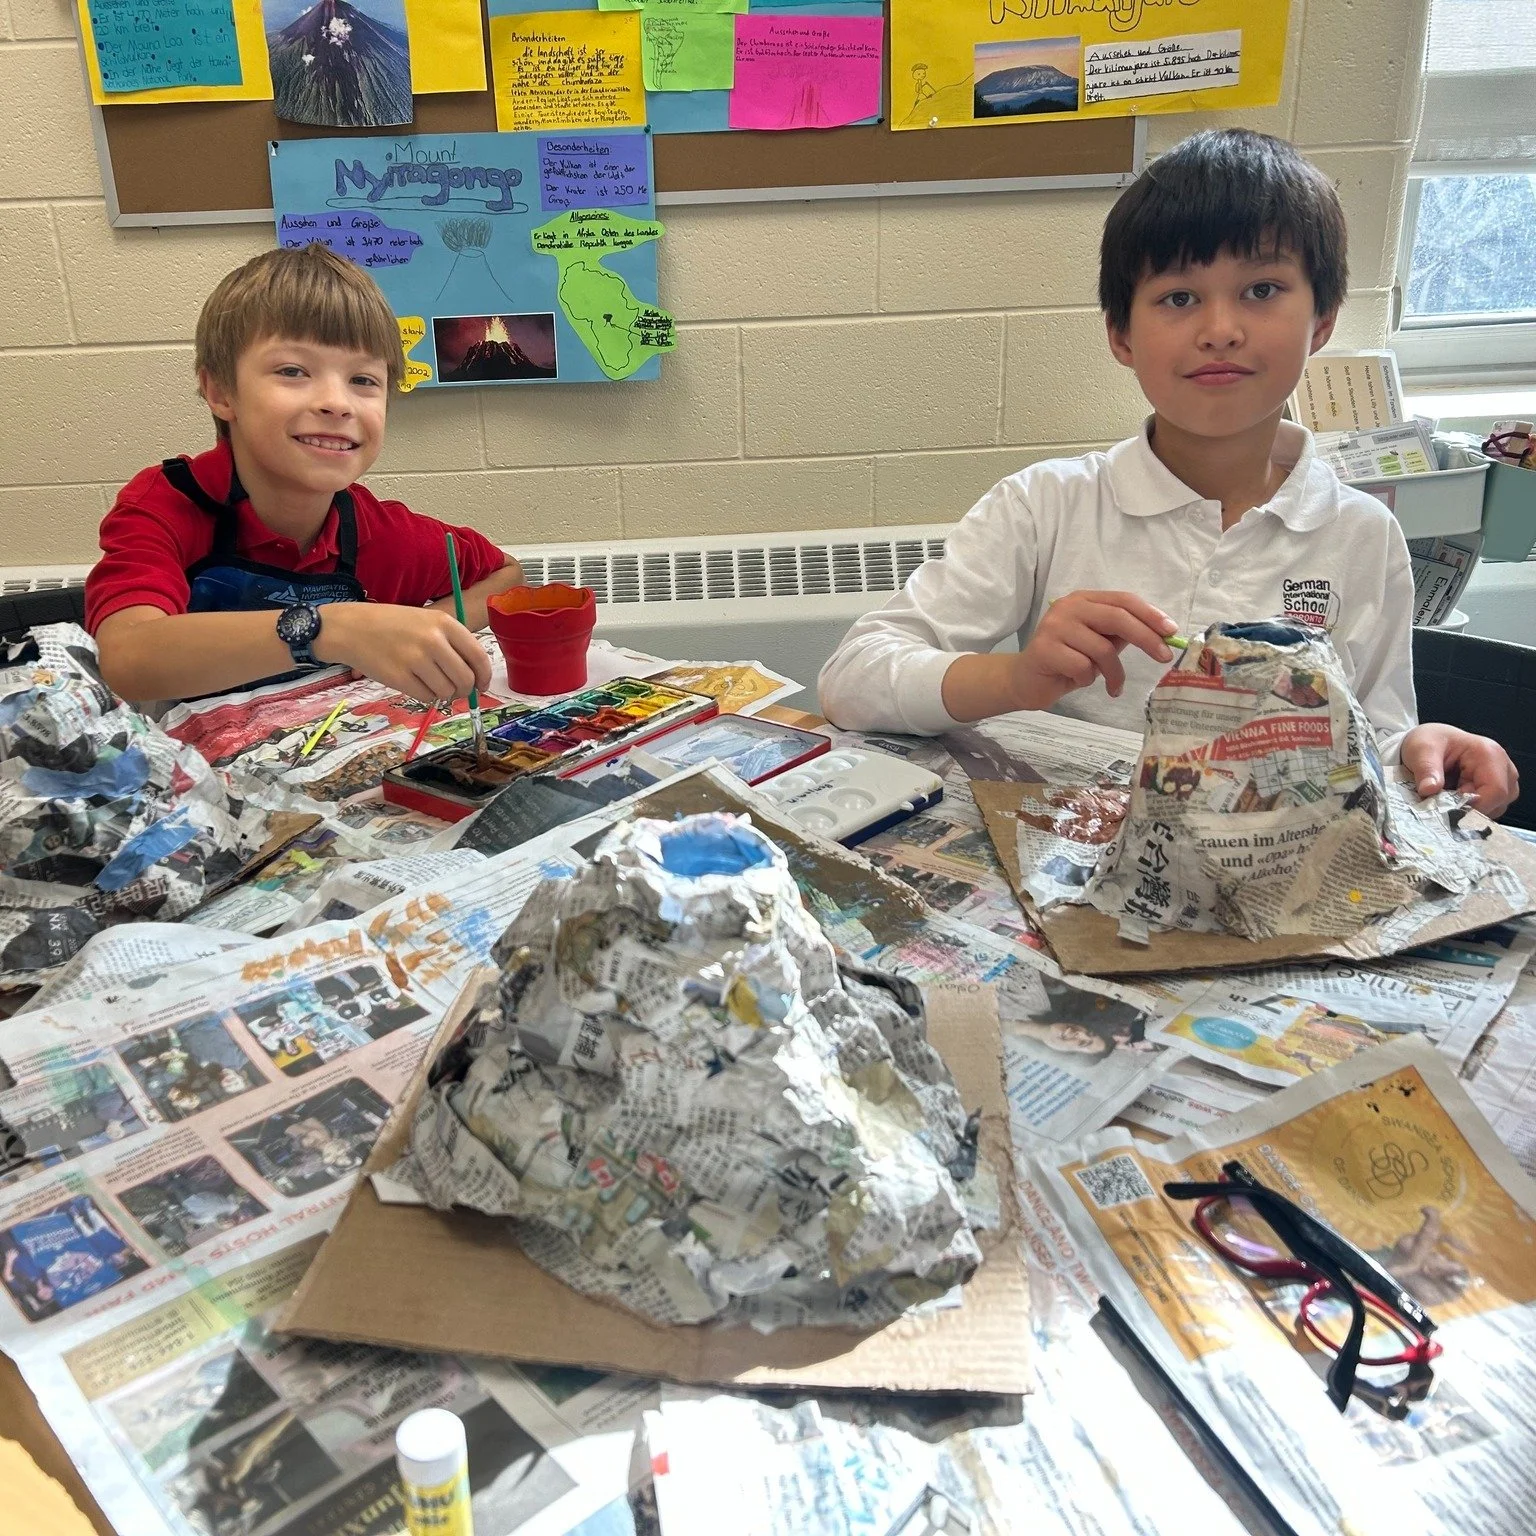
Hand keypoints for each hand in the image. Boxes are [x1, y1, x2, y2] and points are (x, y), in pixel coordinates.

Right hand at [315, 604, 490, 702]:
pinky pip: (427, 698)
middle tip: (456, 691)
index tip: (482, 685)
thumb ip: (451, 644)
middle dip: (465, 691)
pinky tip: (415, 684)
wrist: (350, 628)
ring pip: (447, 692)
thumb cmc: (391, 625)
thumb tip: (474, 677)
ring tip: (430, 683)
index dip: (484, 676)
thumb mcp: (426, 621)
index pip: (478, 657)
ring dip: (444, 694)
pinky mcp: (399, 678)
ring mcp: (416, 660)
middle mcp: (433, 641)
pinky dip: (426, 697)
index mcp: (444, 623)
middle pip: (466, 679)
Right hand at [1011, 591, 1176, 711]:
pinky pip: (1083, 667)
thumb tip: (1161, 634)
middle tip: (1163, 658)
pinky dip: (1089, 679)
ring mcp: (1054, 626)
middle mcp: (1068, 607)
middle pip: (1117, 618)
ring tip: (1113, 685)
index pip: (1123, 600)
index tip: (1171, 632)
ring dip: (1114, 672)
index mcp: (1084, 599)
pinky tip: (1079, 681)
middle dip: (1146, 638)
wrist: (1025, 680)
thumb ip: (1122, 634)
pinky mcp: (1045, 649)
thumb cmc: (1067, 661)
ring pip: (1102, 649)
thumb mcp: (1099, 643)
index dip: (1150, 615)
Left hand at [1401, 723, 1519, 818]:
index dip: (1473, 806)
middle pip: (1498, 803)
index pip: (1496, 791)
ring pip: (1495, 809)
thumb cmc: (1431, 741)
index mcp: (1490, 754)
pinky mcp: (1498, 789)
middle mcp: (1504, 767)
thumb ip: (1426, 770)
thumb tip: (1429, 790)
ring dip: (1469, 809)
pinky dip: (1471, 808)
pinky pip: (1490, 809)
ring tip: (1448, 794)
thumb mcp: (1420, 750)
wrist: (1433, 739)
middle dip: (1469, 808)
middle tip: (1443, 799)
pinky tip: (1455, 797)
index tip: (1448, 808)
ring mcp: (1504, 779)